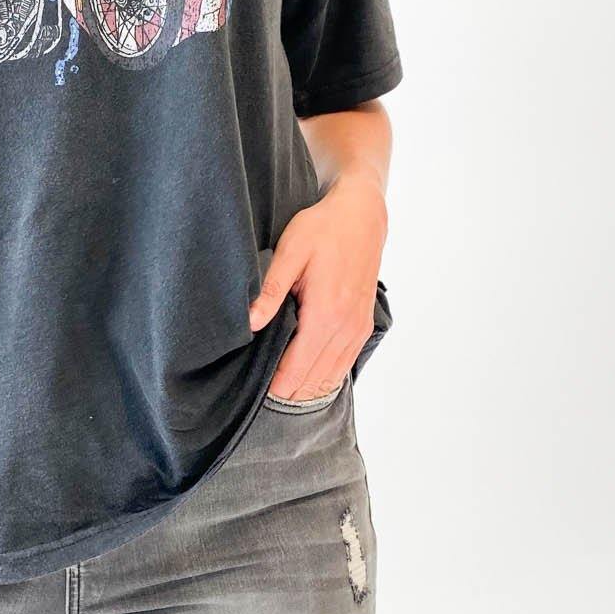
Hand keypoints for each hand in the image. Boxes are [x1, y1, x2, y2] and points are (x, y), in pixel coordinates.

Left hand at [249, 170, 386, 402]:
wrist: (362, 216)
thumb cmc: (322, 229)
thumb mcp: (290, 251)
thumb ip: (271, 290)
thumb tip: (251, 323)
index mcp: (325, 315)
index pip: (296, 369)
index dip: (274, 386)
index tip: (253, 394)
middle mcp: (346, 328)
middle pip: (313, 380)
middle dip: (287, 391)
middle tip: (259, 397)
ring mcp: (358, 329)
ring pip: (330, 377)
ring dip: (307, 388)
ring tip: (279, 393)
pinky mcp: (363, 326)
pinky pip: (344, 364)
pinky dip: (325, 376)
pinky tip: (307, 380)